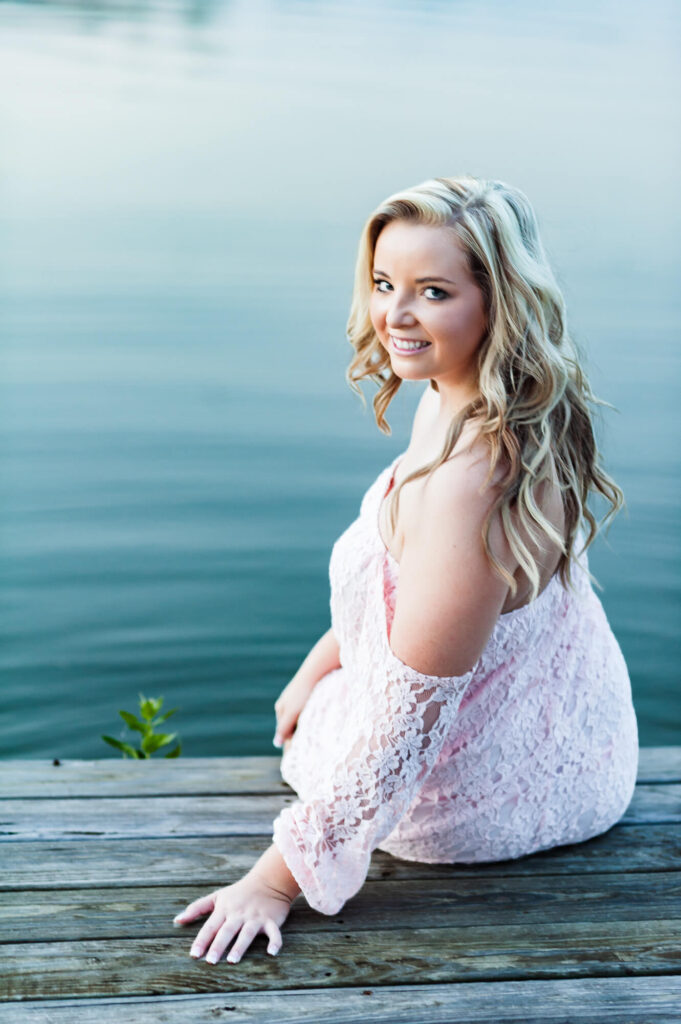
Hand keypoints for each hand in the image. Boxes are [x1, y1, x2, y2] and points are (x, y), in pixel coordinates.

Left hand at [173, 871, 292, 963]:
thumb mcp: (217, 897)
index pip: (211, 926)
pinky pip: (273, 932)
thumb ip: (197, 908)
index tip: (194, 954)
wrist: (268, 880)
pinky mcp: (271, 920)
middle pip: (227, 930)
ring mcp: (255, 917)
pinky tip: (272, 952)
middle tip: (210, 961)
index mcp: (225, 909)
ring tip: (232, 960)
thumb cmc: (239, 892)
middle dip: (218, 945)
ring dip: (240, 946)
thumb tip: (176, 920)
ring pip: (247, 933)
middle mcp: (239, 914)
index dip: (202, 940)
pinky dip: (275, 941)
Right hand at [273, 671, 315, 745]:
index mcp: (280, 709)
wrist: (317, 671)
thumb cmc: (303, 692)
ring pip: (301, 721)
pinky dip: (312, 720)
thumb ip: (284, 728)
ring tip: (315, 734)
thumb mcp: (292, 712)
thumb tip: (276, 743)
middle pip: (292, 727)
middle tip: (309, 745)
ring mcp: (298, 701)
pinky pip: (308, 714)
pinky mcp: (308, 698)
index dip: (291, 742)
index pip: (283, 732)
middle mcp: (287, 705)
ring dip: (306, 728)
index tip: (299, 752)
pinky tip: (319, 722)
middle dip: (299, 736)